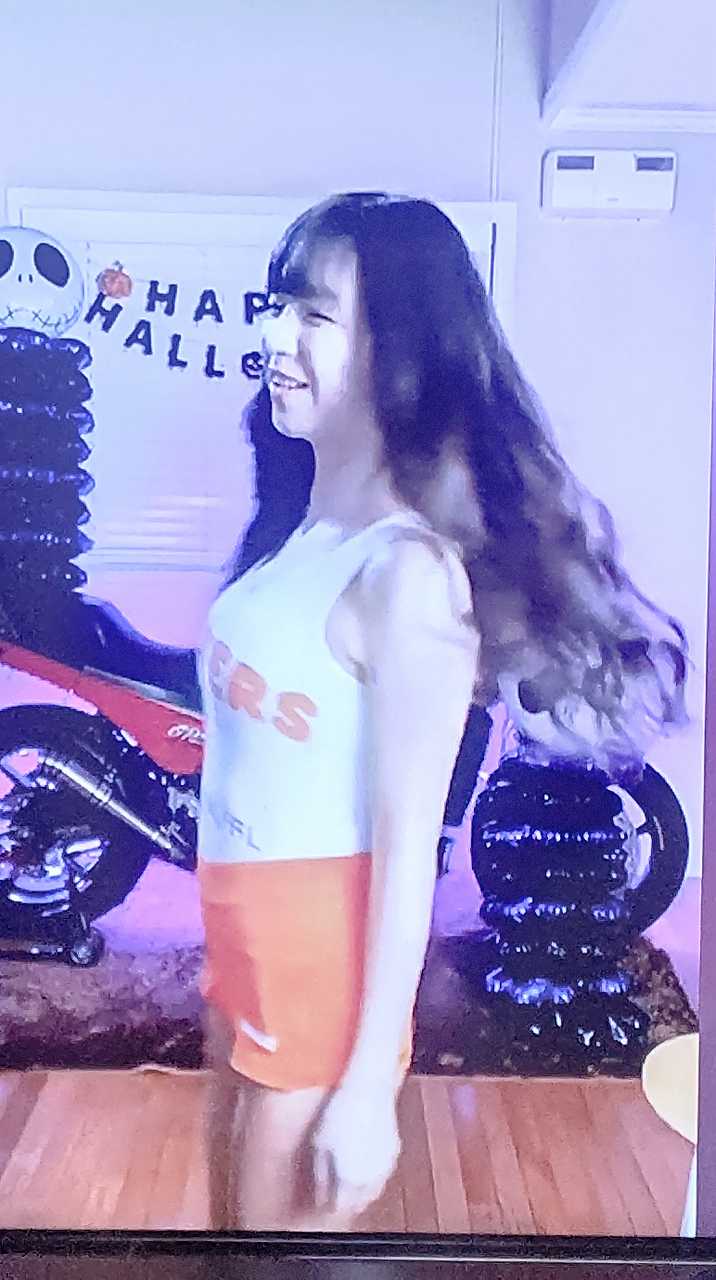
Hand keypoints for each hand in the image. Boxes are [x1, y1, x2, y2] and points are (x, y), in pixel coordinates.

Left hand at [312, 1082, 400, 1219]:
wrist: (367, 1090)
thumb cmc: (340, 1115)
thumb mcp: (319, 1144)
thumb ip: (320, 1175)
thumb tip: (321, 1195)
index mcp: (349, 1180)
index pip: (339, 1207)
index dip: (328, 1204)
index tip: (321, 1197)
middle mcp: (370, 1179)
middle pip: (359, 1202)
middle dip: (346, 1201)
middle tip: (334, 1190)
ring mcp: (385, 1166)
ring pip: (374, 1190)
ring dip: (361, 1190)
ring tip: (348, 1177)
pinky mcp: (394, 1152)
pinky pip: (382, 1172)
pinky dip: (373, 1173)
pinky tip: (363, 1159)